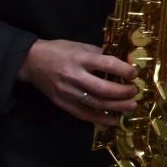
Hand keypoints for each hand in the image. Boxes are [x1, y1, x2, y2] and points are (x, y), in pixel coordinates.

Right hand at [19, 39, 138, 124]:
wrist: (31, 61)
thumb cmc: (60, 51)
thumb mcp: (81, 46)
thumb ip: (101, 55)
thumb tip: (124, 63)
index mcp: (81, 58)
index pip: (108, 65)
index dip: (125, 70)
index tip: (134, 74)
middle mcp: (74, 76)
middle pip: (103, 89)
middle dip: (123, 92)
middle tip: (135, 92)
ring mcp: (67, 92)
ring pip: (95, 103)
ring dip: (116, 107)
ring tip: (131, 106)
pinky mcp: (61, 103)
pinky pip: (83, 114)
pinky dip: (99, 119)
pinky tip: (113, 120)